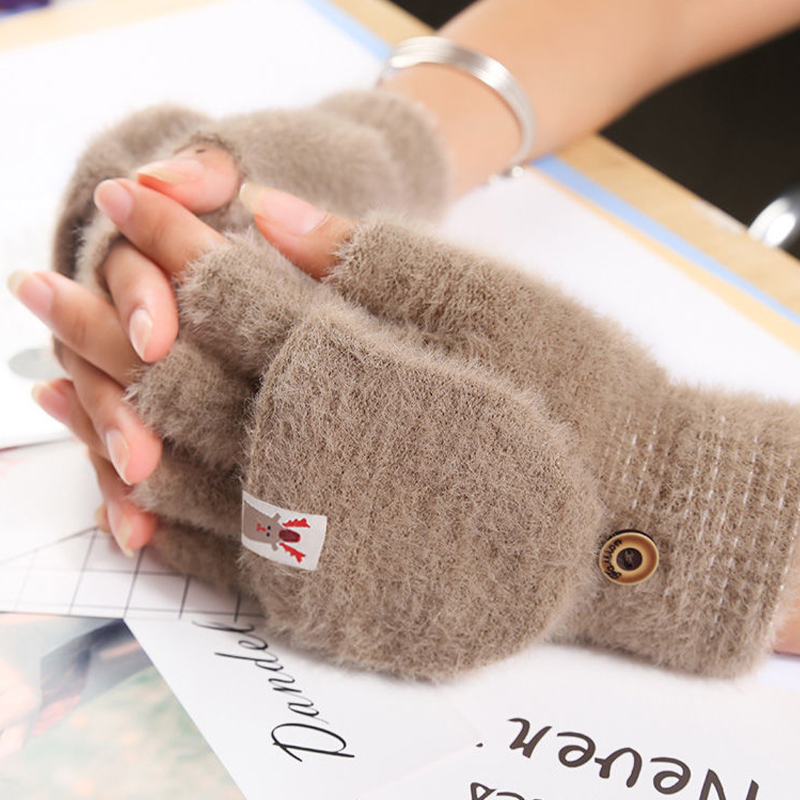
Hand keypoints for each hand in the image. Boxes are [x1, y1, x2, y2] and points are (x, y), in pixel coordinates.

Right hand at [9, 166, 230, 553]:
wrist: (273, 234)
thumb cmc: (252, 205)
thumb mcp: (234, 174)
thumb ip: (202, 171)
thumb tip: (159, 182)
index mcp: (140, 254)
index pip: (127, 276)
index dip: (137, 303)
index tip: (158, 339)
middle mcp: (126, 312)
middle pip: (106, 360)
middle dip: (122, 406)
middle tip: (140, 454)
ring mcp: (135, 364)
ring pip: (112, 412)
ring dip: (116, 459)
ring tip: (136, 505)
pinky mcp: (153, 406)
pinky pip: (130, 448)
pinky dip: (131, 490)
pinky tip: (136, 530)